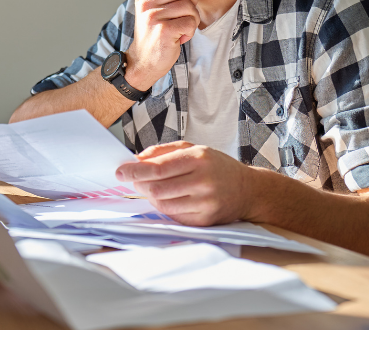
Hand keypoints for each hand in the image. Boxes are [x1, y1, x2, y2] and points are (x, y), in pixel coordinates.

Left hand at [114, 141, 252, 225]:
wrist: (248, 190)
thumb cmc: (217, 166)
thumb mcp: (193, 148)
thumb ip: (163, 151)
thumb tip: (136, 159)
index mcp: (199, 159)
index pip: (157, 168)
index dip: (134, 171)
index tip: (120, 172)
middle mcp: (203, 181)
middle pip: (156, 188)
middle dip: (138, 185)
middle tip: (134, 180)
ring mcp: (206, 203)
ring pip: (162, 204)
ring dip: (149, 197)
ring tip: (151, 188)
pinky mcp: (205, 220)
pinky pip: (173, 216)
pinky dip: (164, 207)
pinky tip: (168, 198)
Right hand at [126, 0, 199, 90]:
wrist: (144, 61)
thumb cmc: (153, 33)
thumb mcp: (151, 10)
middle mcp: (146, 4)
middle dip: (191, 3)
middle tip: (181, 17)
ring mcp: (153, 17)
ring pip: (190, 7)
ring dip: (191, 21)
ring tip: (178, 29)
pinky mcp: (163, 30)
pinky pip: (191, 22)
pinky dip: (190, 32)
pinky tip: (178, 38)